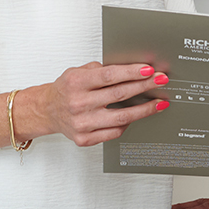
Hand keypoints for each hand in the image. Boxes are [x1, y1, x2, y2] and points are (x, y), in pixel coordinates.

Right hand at [33, 61, 167, 146]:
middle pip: (119, 95)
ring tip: (159, 103)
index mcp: (77, 83)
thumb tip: (132, 70)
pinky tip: (138, 116)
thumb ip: (101, 70)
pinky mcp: (84, 139)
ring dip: (144, 109)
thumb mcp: (78, 72)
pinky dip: (128, 123)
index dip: (131, 72)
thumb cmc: (66, 89)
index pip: (109, 76)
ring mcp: (82, 123)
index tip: (149, 70)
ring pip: (121, 117)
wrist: (47, 110)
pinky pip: (114, 132)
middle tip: (162, 81)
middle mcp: (78, 103)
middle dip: (144, 87)